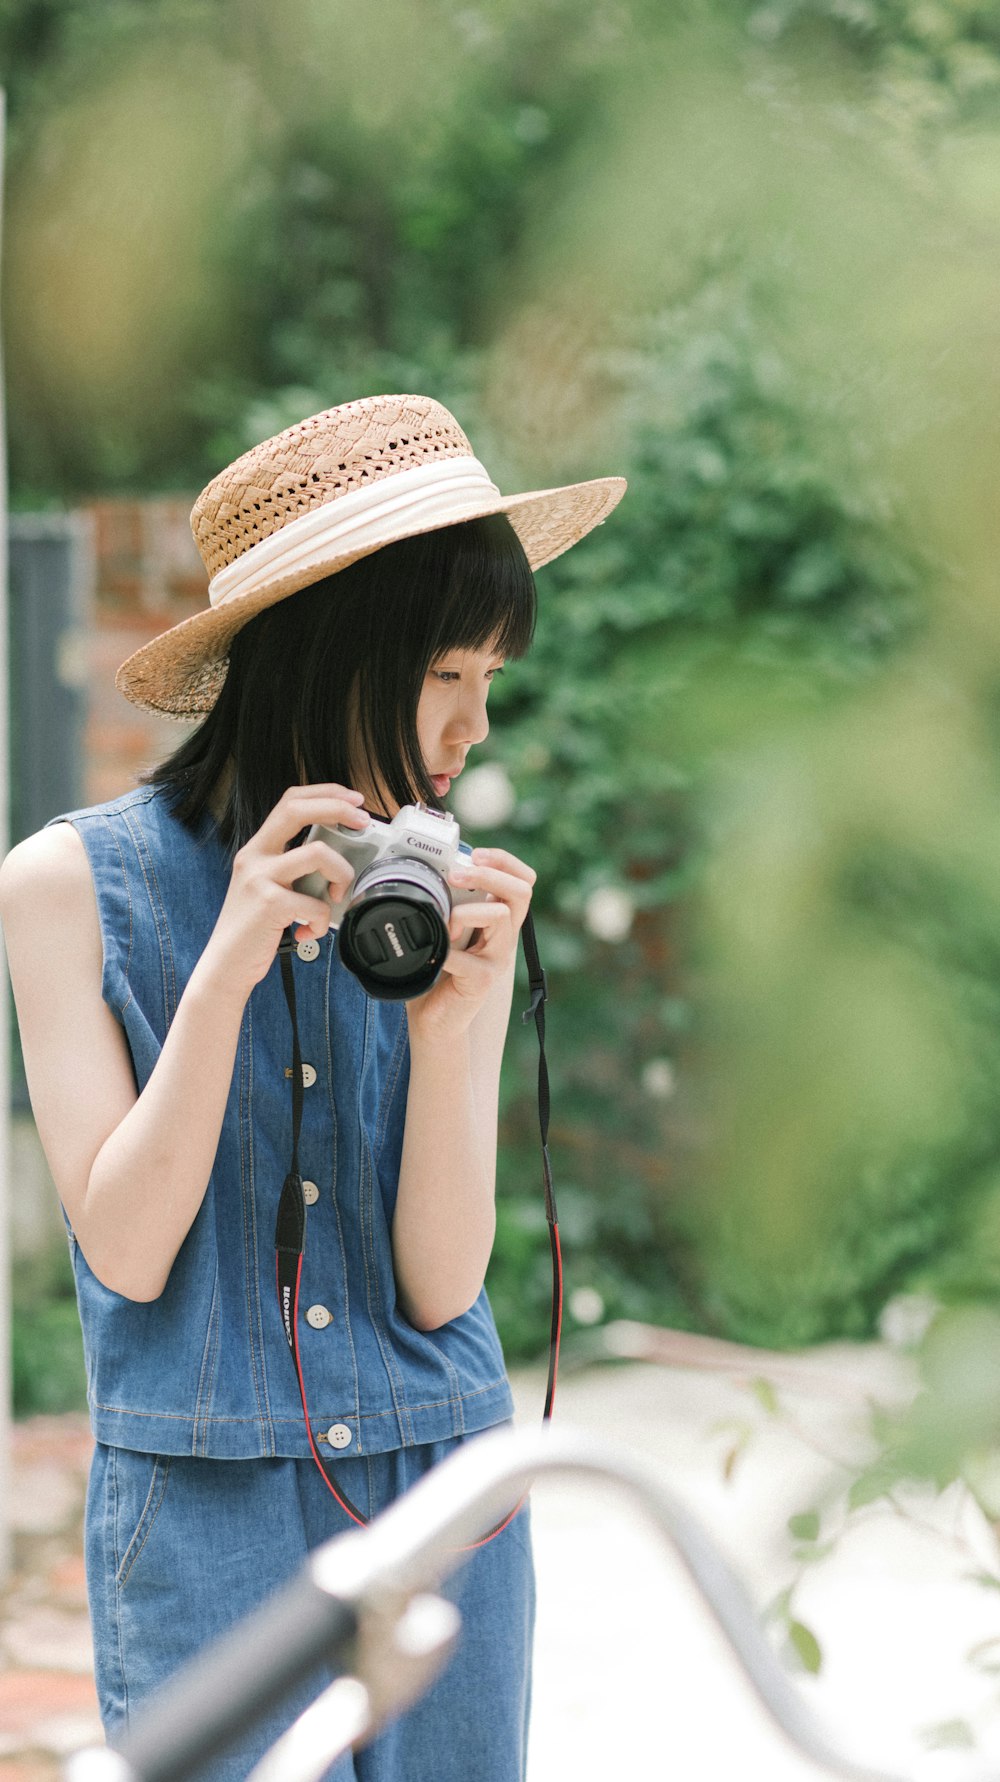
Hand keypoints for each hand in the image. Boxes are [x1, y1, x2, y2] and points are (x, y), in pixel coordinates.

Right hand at [200, 784, 370, 1000]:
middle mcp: (254, 856)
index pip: (289, 801)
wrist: (226, 965)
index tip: (353, 800)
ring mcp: (260, 878)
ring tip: (336, 896)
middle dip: (337, 808)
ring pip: (318, 853)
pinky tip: (309, 932)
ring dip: (342, 873)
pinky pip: (316, 903)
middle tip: (363, 822)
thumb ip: (293, 869)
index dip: (324, 793)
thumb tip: (338, 858)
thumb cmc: (254, 929)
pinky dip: (322, 921)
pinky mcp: (269, 904)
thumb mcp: (268, 887)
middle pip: (297, 810)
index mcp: (257, 848)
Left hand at [405, 847, 535, 1041]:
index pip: (523, 881)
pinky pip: (467, 957)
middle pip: (521, 891)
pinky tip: (434, 956)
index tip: (475, 854)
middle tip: (457, 876)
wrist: (434, 1019)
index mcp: (498, 920)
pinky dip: (444, 951)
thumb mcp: (444, 929)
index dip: (505, 861)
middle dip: (489, 874)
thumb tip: (432, 869)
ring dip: (466, 912)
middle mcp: (504, 937)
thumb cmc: (435, 972)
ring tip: (445, 925)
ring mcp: (497, 959)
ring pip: (499, 916)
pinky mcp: (483, 981)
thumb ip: (447, 904)